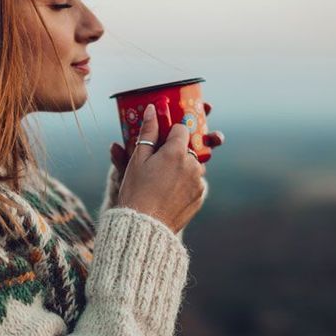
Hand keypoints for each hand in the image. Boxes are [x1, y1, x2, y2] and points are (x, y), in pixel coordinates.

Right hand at [116, 104, 209, 232]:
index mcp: (176, 152)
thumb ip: (148, 132)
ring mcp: (198, 181)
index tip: (161, 140)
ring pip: (192, 165)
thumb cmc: (136, 191)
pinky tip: (169, 193)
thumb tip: (152, 109)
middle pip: (188, 148)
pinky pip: (194, 183)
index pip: (181, 129)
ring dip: (182, 168)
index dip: (170, 133)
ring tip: (162, 181)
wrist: (145, 225)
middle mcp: (193, 164)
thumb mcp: (137, 159)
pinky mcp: (200, 196)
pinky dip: (185, 184)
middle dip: (176, 152)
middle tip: (158, 164)